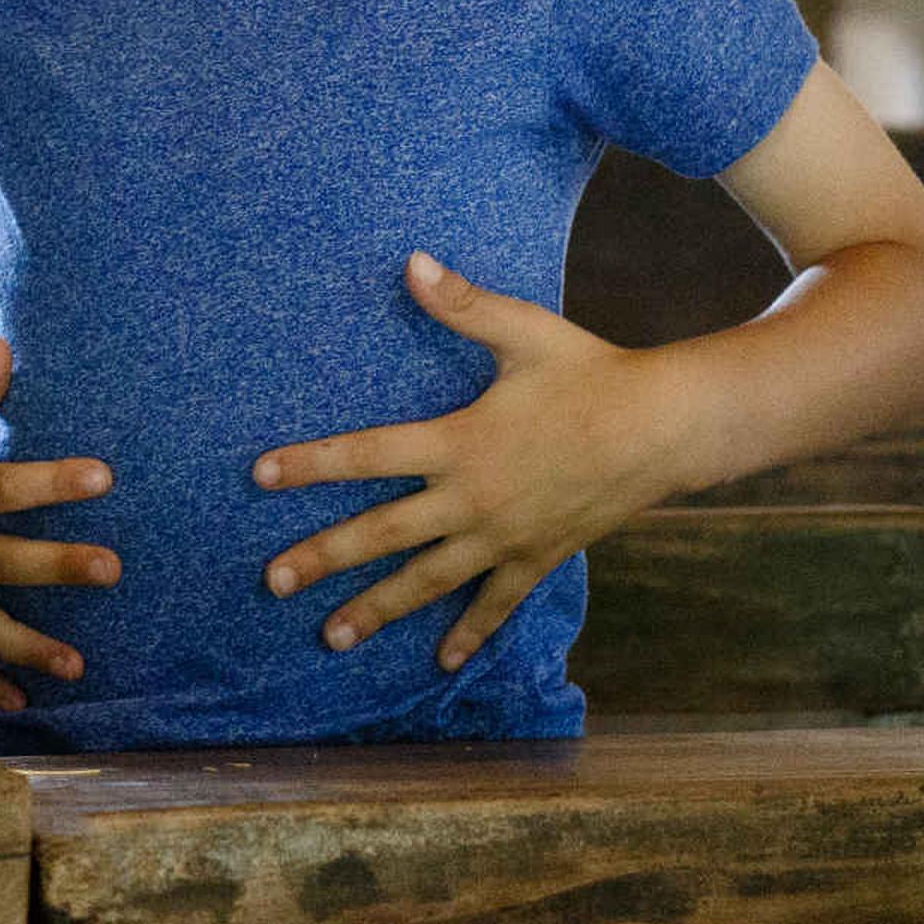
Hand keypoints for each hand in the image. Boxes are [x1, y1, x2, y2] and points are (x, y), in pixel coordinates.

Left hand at [254, 252, 673, 673]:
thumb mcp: (523, 330)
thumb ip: (462, 305)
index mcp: (459, 442)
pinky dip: (470, 632)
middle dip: (323, 557)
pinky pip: (497, 603)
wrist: (664, 428)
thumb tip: (411, 262)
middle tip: (271, 582)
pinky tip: (443, 661)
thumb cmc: (590, 372)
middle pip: (382, 533)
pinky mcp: (538, 556)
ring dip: (377, 609)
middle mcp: (472, 499)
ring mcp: (504, 536)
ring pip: (428, 581)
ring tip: (331, 637)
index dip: (311, 463)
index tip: (259, 475)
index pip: (367, 454)